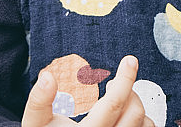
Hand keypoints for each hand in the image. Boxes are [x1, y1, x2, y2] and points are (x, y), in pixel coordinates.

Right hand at [22, 56, 153, 126]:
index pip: (114, 104)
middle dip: (128, 90)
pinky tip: (127, 115)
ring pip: (145, 124)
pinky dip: (143, 120)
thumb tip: (47, 77)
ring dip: (137, 105)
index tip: (130, 60)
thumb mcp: (35, 124)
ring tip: (121, 100)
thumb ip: (39, 102)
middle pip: (134, 112)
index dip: (125, 78)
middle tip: (111, 85)